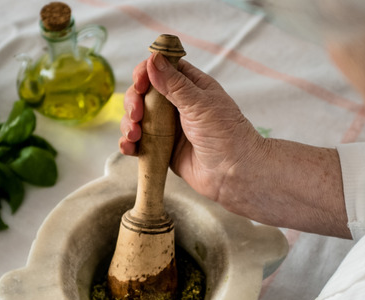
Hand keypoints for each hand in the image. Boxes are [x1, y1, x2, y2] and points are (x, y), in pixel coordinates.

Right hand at [119, 53, 264, 203]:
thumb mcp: (200, 104)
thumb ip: (174, 84)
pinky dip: (129, 144)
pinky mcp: (162, 149)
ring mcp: (168, 128)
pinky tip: (129, 147)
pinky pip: (139, 143)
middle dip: (133, 102)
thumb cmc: (227, 135)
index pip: (160, 69)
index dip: (145, 73)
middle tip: (137, 115)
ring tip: (134, 135)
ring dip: (129, 124)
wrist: (235, 174)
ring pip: (137, 119)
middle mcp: (177, 105)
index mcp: (190, 87)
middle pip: (143, 94)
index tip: (140, 84)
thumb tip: (153, 59)